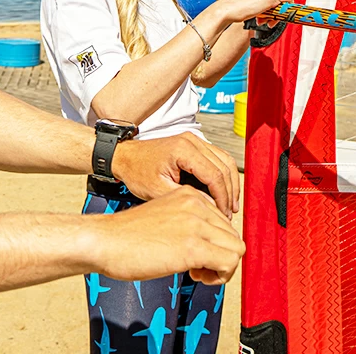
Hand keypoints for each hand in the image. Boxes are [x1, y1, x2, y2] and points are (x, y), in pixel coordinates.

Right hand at [90, 186, 244, 284]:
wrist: (104, 241)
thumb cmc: (126, 236)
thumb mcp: (164, 217)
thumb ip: (188, 222)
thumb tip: (211, 244)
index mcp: (188, 195)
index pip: (224, 221)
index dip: (214, 242)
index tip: (196, 253)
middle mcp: (195, 205)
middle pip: (233, 236)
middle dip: (220, 256)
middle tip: (197, 267)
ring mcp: (195, 224)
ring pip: (236, 249)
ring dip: (222, 267)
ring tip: (197, 272)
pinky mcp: (193, 247)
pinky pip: (229, 263)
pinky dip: (219, 277)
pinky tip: (195, 275)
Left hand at [112, 132, 239, 216]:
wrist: (125, 156)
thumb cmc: (136, 171)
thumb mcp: (157, 190)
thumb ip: (185, 198)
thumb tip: (211, 207)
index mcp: (183, 150)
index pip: (214, 175)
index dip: (223, 197)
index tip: (224, 214)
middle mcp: (192, 140)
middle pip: (224, 167)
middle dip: (230, 192)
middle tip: (229, 213)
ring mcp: (194, 140)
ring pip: (225, 161)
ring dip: (230, 183)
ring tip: (229, 205)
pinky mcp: (194, 144)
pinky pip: (217, 158)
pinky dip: (223, 175)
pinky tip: (222, 192)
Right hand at [214, 0, 292, 24]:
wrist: (227, 9)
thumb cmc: (230, 4)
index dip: (267, 3)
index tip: (262, 10)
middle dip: (271, 9)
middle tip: (263, 18)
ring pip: (281, 0)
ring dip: (274, 12)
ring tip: (264, 20)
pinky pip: (288, 0)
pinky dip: (286, 8)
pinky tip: (276, 17)